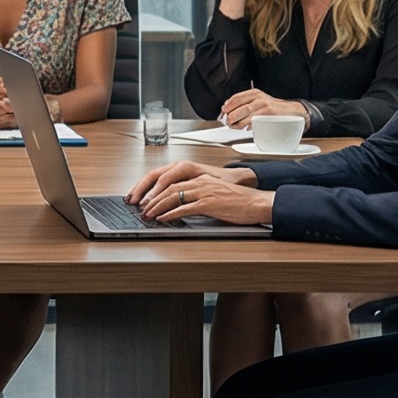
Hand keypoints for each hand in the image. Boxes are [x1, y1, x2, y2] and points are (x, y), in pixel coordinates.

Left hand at [128, 160, 270, 224]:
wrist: (257, 203)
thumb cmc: (238, 201)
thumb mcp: (214, 194)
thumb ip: (197, 196)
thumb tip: (180, 206)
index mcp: (200, 178)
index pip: (170, 180)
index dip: (154, 189)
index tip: (143, 198)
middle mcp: (200, 181)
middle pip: (167, 186)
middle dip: (151, 198)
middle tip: (140, 208)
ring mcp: (205, 191)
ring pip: (173, 196)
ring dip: (157, 206)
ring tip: (148, 214)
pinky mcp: (210, 203)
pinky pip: (185, 208)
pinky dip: (171, 214)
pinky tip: (163, 219)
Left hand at [220, 89, 303, 126]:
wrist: (291, 111)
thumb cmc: (272, 109)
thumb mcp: (258, 102)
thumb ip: (245, 105)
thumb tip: (227, 111)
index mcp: (253, 93)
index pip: (236, 97)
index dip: (228, 106)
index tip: (223, 113)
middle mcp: (258, 97)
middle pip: (239, 105)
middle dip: (230, 115)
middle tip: (227, 122)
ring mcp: (264, 104)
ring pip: (245, 113)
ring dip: (237, 121)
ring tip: (234, 126)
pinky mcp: (269, 112)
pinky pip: (254, 119)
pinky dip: (248, 125)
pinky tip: (246, 128)